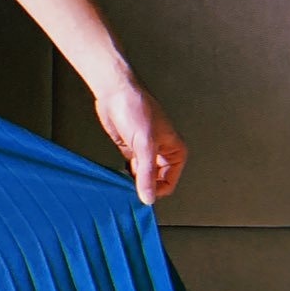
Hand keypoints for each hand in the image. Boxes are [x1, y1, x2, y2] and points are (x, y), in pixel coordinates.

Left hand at [93, 77, 187, 206]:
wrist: (115, 92)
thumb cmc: (136, 108)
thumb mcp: (145, 144)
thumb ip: (146, 173)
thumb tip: (148, 198)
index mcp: (175, 151)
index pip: (168, 183)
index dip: (154, 190)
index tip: (140, 192)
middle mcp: (162, 153)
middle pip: (155, 182)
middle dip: (142, 186)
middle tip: (129, 187)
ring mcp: (145, 153)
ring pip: (141, 177)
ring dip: (132, 181)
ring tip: (122, 180)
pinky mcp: (130, 150)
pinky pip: (130, 170)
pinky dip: (124, 175)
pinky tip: (117, 175)